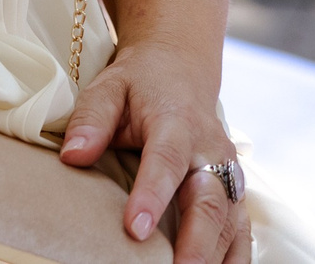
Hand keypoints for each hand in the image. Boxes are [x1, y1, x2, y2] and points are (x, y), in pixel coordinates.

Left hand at [59, 40, 252, 263]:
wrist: (181, 69)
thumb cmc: (139, 83)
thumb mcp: (109, 87)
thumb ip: (91, 119)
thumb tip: (72, 156)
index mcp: (176, 122)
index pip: (166, 162)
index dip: (152, 196)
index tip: (135, 229)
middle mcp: (210, 150)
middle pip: (209, 201)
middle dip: (196, 243)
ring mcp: (227, 172)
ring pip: (231, 220)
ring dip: (217, 256)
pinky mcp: (234, 189)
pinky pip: (242, 228)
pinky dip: (236, 256)